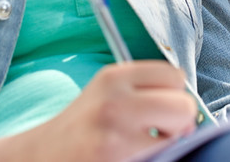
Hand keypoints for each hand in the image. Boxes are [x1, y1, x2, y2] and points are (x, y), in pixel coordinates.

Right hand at [0, 62, 197, 161]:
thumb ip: (145, 89)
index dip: (175, 94)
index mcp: (114, 77)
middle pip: (183, 106)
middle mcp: (115, 103)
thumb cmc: (84, 126)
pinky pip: (159, 157)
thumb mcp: (108, 92)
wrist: (39, 157)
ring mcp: (115, 139)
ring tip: (143, 147)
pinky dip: (154, 158)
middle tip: (160, 132)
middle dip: (179, 121)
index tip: (162, 108)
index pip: (175, 76)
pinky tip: (131, 158)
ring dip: (167, 145)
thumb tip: (190, 109)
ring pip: (176, 138)